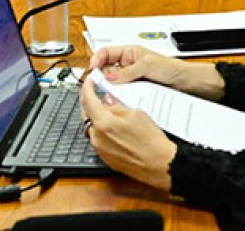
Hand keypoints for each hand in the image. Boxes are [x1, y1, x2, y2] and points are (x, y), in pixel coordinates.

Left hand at [80, 75, 176, 190]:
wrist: (159, 164)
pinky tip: (113, 126)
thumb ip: (117, 106)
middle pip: (85, 114)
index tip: (89, 81)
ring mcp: (100, 150)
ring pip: (91, 127)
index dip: (87, 87)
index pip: (88, 100)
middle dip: (89, 101)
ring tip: (107, 109)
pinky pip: (98, 139)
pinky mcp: (105, 158)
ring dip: (95, 116)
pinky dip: (101, 129)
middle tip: (95, 92)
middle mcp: (97, 138)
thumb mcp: (136, 113)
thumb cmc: (151, 140)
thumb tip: (108, 102)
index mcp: (104, 123)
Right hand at [88, 45, 224, 99]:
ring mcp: (132, 81)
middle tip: (95, 87)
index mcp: (129, 53)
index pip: (105, 53)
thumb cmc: (172, 68)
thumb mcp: (148, 65)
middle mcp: (128, 66)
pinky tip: (119, 103)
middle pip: (106, 71)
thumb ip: (127, 71)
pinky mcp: (137, 93)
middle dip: (100, 78)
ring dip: (110, 90)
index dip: (96, 60)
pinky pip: (123, 96)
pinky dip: (119, 99)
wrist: (188, 84)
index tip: (92, 70)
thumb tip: (109, 76)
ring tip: (107, 96)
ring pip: (113, 85)